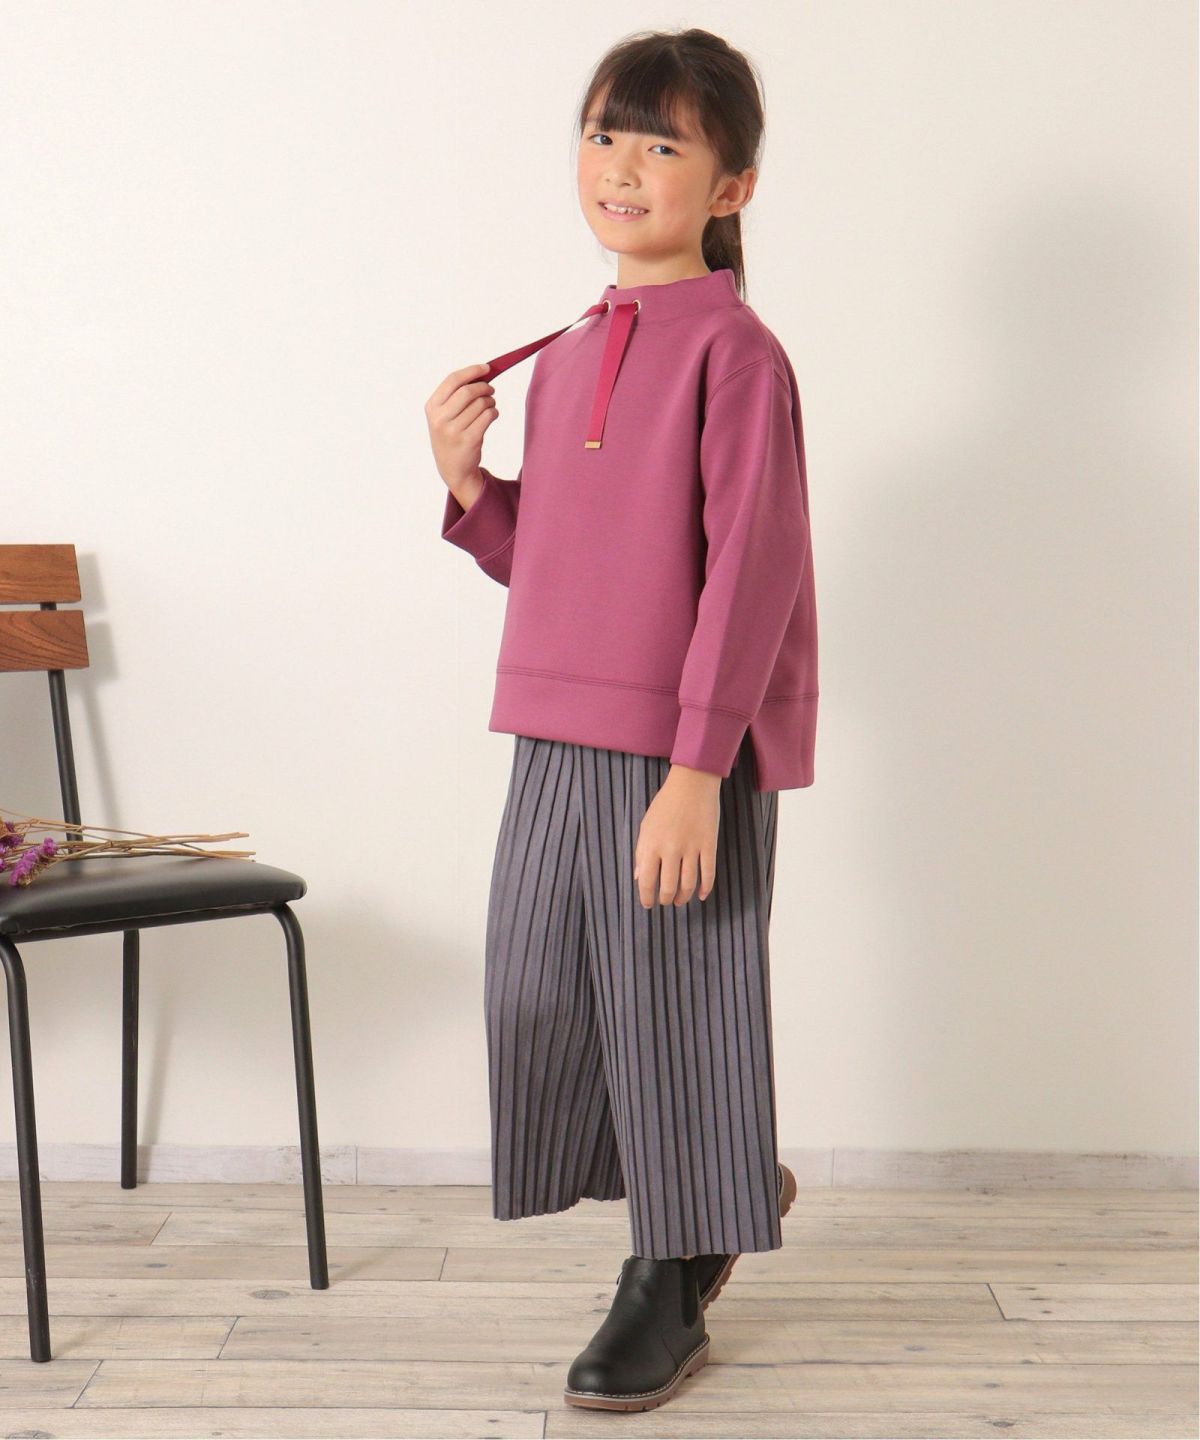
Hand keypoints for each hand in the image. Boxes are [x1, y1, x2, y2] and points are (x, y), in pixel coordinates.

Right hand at [424, 361, 497, 495]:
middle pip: (468, 391)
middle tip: (491, 390)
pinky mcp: (469, 440)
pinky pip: (488, 417)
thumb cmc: (451, 436)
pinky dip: (494, 412)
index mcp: (432, 407)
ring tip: (490, 406)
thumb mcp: (443, 416)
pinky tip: (492, 415)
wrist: (453, 468)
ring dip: (490, 402)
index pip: (452, 380)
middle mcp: (440, 418)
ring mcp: (454, 430)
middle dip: (484, 387)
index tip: (487, 368)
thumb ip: (456, 396)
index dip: (472, 371)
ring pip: (480, 404)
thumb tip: (481, 374)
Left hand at [633, 765, 721, 907]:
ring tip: (679, 901)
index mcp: (652, 844)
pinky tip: (701, 895)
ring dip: (683, 897)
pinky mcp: (709, 845)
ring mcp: (691, 847)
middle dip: (665, 899)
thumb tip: (639, 878)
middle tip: (665, 901)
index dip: (646, 897)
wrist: (691, 784)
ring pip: (688, 884)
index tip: (647, 904)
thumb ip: (641, 852)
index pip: (647, 881)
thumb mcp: (646, 826)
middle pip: (668, 886)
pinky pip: (708, 873)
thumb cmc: (665, 804)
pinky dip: (705, 888)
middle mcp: (671, 849)